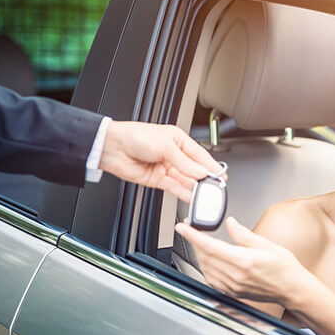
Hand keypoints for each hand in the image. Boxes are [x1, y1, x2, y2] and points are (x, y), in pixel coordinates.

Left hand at [99, 120, 224, 200]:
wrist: (113, 148)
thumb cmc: (135, 137)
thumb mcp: (165, 146)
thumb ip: (185, 163)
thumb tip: (201, 173)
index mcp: (178, 140)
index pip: (200, 155)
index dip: (211, 166)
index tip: (221, 175)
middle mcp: (173, 154)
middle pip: (194, 169)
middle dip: (205, 179)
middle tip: (216, 188)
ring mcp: (166, 168)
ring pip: (185, 180)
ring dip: (195, 188)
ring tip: (206, 195)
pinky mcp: (158, 180)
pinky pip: (175, 188)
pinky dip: (184, 193)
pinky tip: (192, 197)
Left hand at [174, 217, 316, 305]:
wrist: (292, 290)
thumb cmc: (285, 268)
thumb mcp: (267, 244)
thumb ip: (244, 235)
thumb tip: (230, 223)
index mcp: (244, 261)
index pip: (210, 246)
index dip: (193, 235)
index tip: (182, 227)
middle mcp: (235, 276)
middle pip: (204, 256)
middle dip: (194, 241)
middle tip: (191, 228)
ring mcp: (232, 286)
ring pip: (205, 268)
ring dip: (199, 253)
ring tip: (200, 242)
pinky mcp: (232, 292)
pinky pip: (211, 278)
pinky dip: (205, 266)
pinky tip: (208, 259)